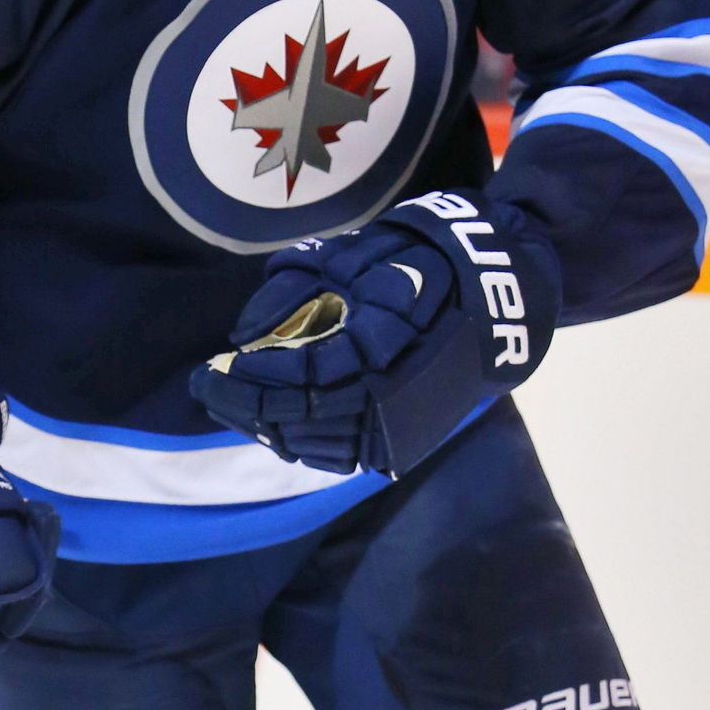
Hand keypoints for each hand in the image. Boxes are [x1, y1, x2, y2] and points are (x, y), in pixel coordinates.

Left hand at [190, 190, 561, 476]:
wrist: (502, 292)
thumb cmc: (425, 260)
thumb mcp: (356, 255)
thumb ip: (295, 290)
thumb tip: (243, 336)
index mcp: (381, 354)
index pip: (295, 384)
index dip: (246, 383)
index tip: (207, 372)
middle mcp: (390, 402)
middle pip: (297, 422)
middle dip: (243, 408)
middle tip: (207, 388)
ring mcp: (399, 428)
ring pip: (313, 446)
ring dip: (266, 427)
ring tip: (234, 403)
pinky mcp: (403, 440)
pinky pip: (338, 454)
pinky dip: (300, 441)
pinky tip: (273, 421)